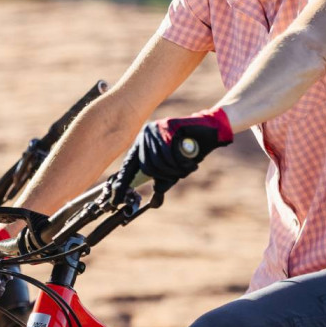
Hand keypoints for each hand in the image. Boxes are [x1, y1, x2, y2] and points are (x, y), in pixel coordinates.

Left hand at [110, 108, 232, 208]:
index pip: (128, 166)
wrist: (208, 132)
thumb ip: (163, 181)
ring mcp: (155, 129)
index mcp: (141, 145)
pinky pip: (170, 153)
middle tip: (179, 174)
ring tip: (186, 166)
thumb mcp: (173, 169)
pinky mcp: (167, 125)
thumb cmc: (189, 151)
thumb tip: (155, 201)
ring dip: (175, 170)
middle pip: (147, 166)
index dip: (122, 183)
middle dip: (165, 175)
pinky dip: (182, 164)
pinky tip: (190, 162)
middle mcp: (145, 136)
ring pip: (158, 162)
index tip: (116, 200)